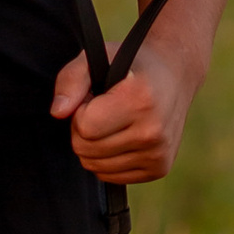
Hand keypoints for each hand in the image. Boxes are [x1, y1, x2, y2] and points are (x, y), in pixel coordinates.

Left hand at [50, 36, 194, 183]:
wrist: (175, 74)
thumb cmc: (131, 64)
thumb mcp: (97, 57)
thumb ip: (71, 80)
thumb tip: (58, 112)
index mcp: (140, 101)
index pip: (85, 126)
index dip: (81, 110)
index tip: (96, 97)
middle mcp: (153, 132)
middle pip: (86, 150)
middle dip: (85, 129)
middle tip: (104, 108)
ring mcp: (158, 154)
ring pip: (96, 167)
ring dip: (96, 145)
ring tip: (115, 120)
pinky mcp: (159, 168)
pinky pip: (111, 177)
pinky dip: (108, 159)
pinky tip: (123, 135)